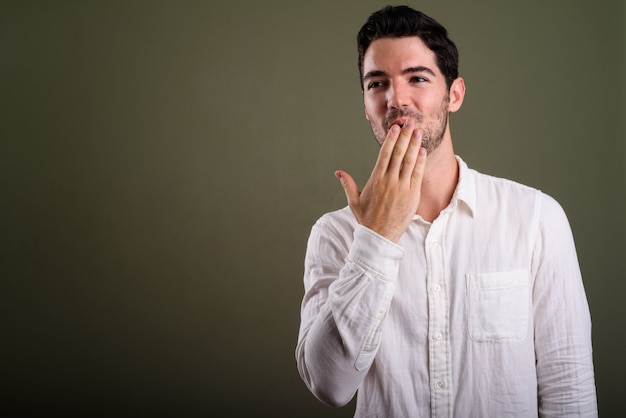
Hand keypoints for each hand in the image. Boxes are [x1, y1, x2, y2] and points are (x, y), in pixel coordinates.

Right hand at [335, 120, 426, 242]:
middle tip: (410, 123)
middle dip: (405, 136)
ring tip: (418, 132)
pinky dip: (420, 161)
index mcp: (375, 179)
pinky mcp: (412, 195)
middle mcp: (389, 181)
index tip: (395, 128)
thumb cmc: (367, 219)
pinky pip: (417, 174)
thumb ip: (347, 184)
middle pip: (398, 153)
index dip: (391, 139)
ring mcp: (401, 187)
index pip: (385, 154)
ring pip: (409, 161)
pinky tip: (423, 151)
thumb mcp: (354, 201)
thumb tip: (338, 173)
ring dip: (415, 145)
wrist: (379, 236)